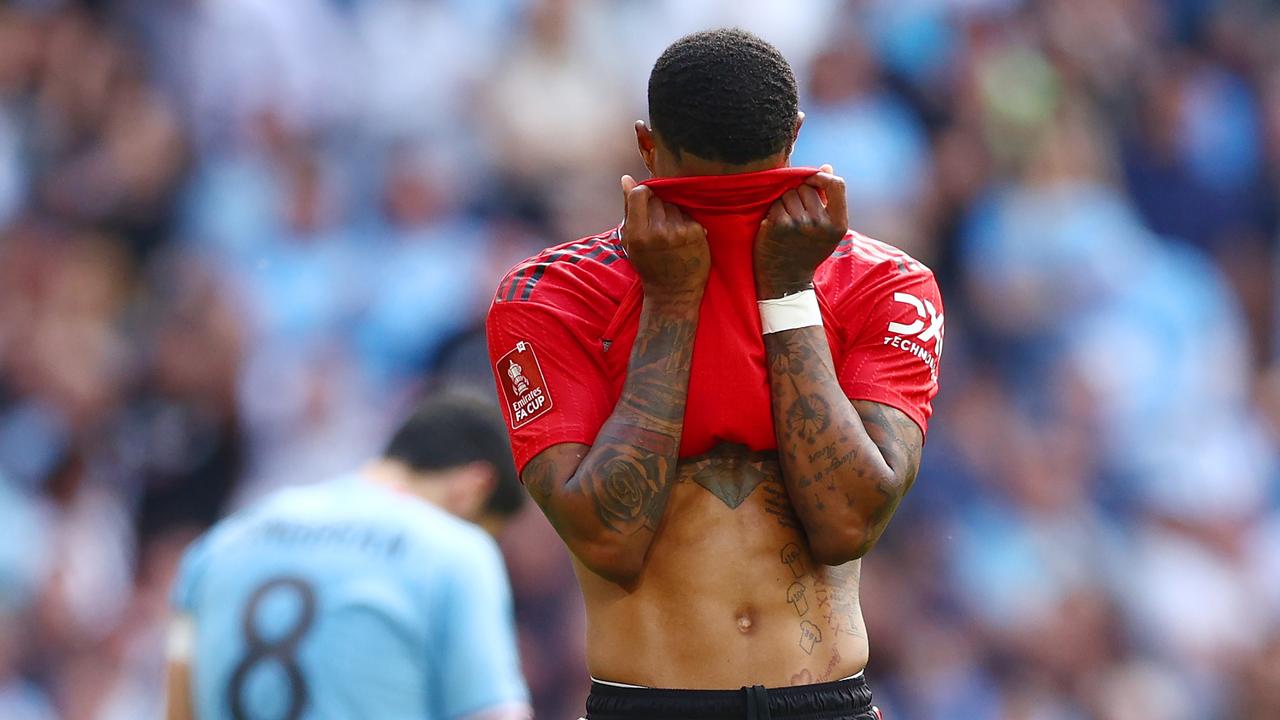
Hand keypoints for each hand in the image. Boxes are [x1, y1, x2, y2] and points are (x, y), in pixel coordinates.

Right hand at [620, 175, 709, 299]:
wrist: (673, 293)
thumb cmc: (649, 265)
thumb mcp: (630, 241)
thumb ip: (629, 209)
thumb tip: (626, 179)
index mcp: (637, 234)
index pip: (640, 193)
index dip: (642, 193)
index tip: (645, 202)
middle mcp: (658, 232)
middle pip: (658, 198)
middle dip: (657, 207)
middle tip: (658, 226)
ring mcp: (679, 232)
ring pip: (674, 206)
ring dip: (672, 214)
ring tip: (670, 234)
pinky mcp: (697, 233)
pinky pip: (688, 215)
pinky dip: (685, 223)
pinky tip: (683, 238)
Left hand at [754, 165, 847, 298]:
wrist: (787, 280)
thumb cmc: (808, 250)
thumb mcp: (827, 229)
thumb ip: (828, 198)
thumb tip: (827, 167)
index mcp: (839, 224)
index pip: (837, 184)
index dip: (823, 178)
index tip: (814, 182)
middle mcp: (821, 223)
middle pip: (807, 187)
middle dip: (800, 195)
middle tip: (798, 215)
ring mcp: (799, 224)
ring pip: (789, 193)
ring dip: (786, 203)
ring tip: (788, 222)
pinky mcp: (779, 225)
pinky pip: (776, 203)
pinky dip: (774, 211)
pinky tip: (776, 226)